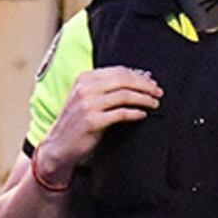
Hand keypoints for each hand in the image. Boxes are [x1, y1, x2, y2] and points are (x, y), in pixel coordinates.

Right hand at [33, 66, 161, 186]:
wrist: (59, 146)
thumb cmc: (77, 123)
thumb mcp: (86, 98)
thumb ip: (104, 88)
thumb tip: (137, 81)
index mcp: (84, 79)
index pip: (118, 71)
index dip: (138, 76)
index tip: (151, 83)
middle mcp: (85, 88)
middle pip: (124, 80)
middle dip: (145, 85)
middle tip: (158, 92)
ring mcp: (88, 104)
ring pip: (124, 95)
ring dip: (144, 99)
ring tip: (155, 103)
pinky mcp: (93, 121)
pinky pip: (121, 113)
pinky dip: (135, 113)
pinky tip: (143, 115)